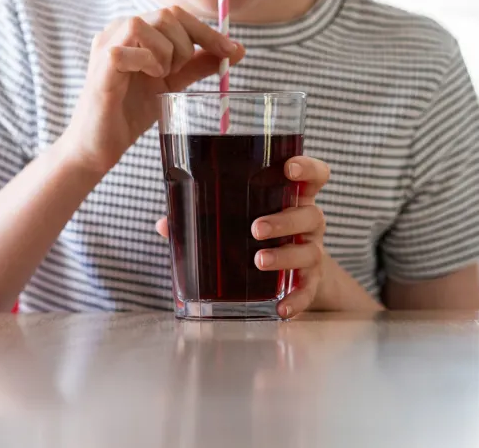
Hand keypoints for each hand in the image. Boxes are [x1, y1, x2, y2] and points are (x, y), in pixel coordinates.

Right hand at [63, 6, 245, 174]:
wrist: (101, 144)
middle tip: (178, 72)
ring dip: (166, 54)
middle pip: (167, 14)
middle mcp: (118, 29)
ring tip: (159, 76)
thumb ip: (199, 64)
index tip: (231, 51)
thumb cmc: (131, 110)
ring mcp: (106, 44)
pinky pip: (128, 50)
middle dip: (186, 46)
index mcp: (135, 30)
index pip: (176, 14)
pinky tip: (145, 78)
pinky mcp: (100, 65)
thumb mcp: (173, 83)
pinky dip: (147, 63)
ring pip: (147, 25)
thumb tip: (236, 50)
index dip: (207, 31)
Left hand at [156, 156, 329, 318]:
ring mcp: (312, 252)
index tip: (290, 168)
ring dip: (285, 256)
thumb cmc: (261, 235)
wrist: (296, 273)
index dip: (307, 169)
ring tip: (258, 261)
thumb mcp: (239, 219)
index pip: (314, 176)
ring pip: (310, 251)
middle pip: (310, 215)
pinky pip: (308, 290)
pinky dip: (297, 299)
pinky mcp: (310, 282)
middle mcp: (308, 224)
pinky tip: (281, 309)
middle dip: (284, 221)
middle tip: (256, 228)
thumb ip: (205, 217)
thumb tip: (164, 224)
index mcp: (293, 199)